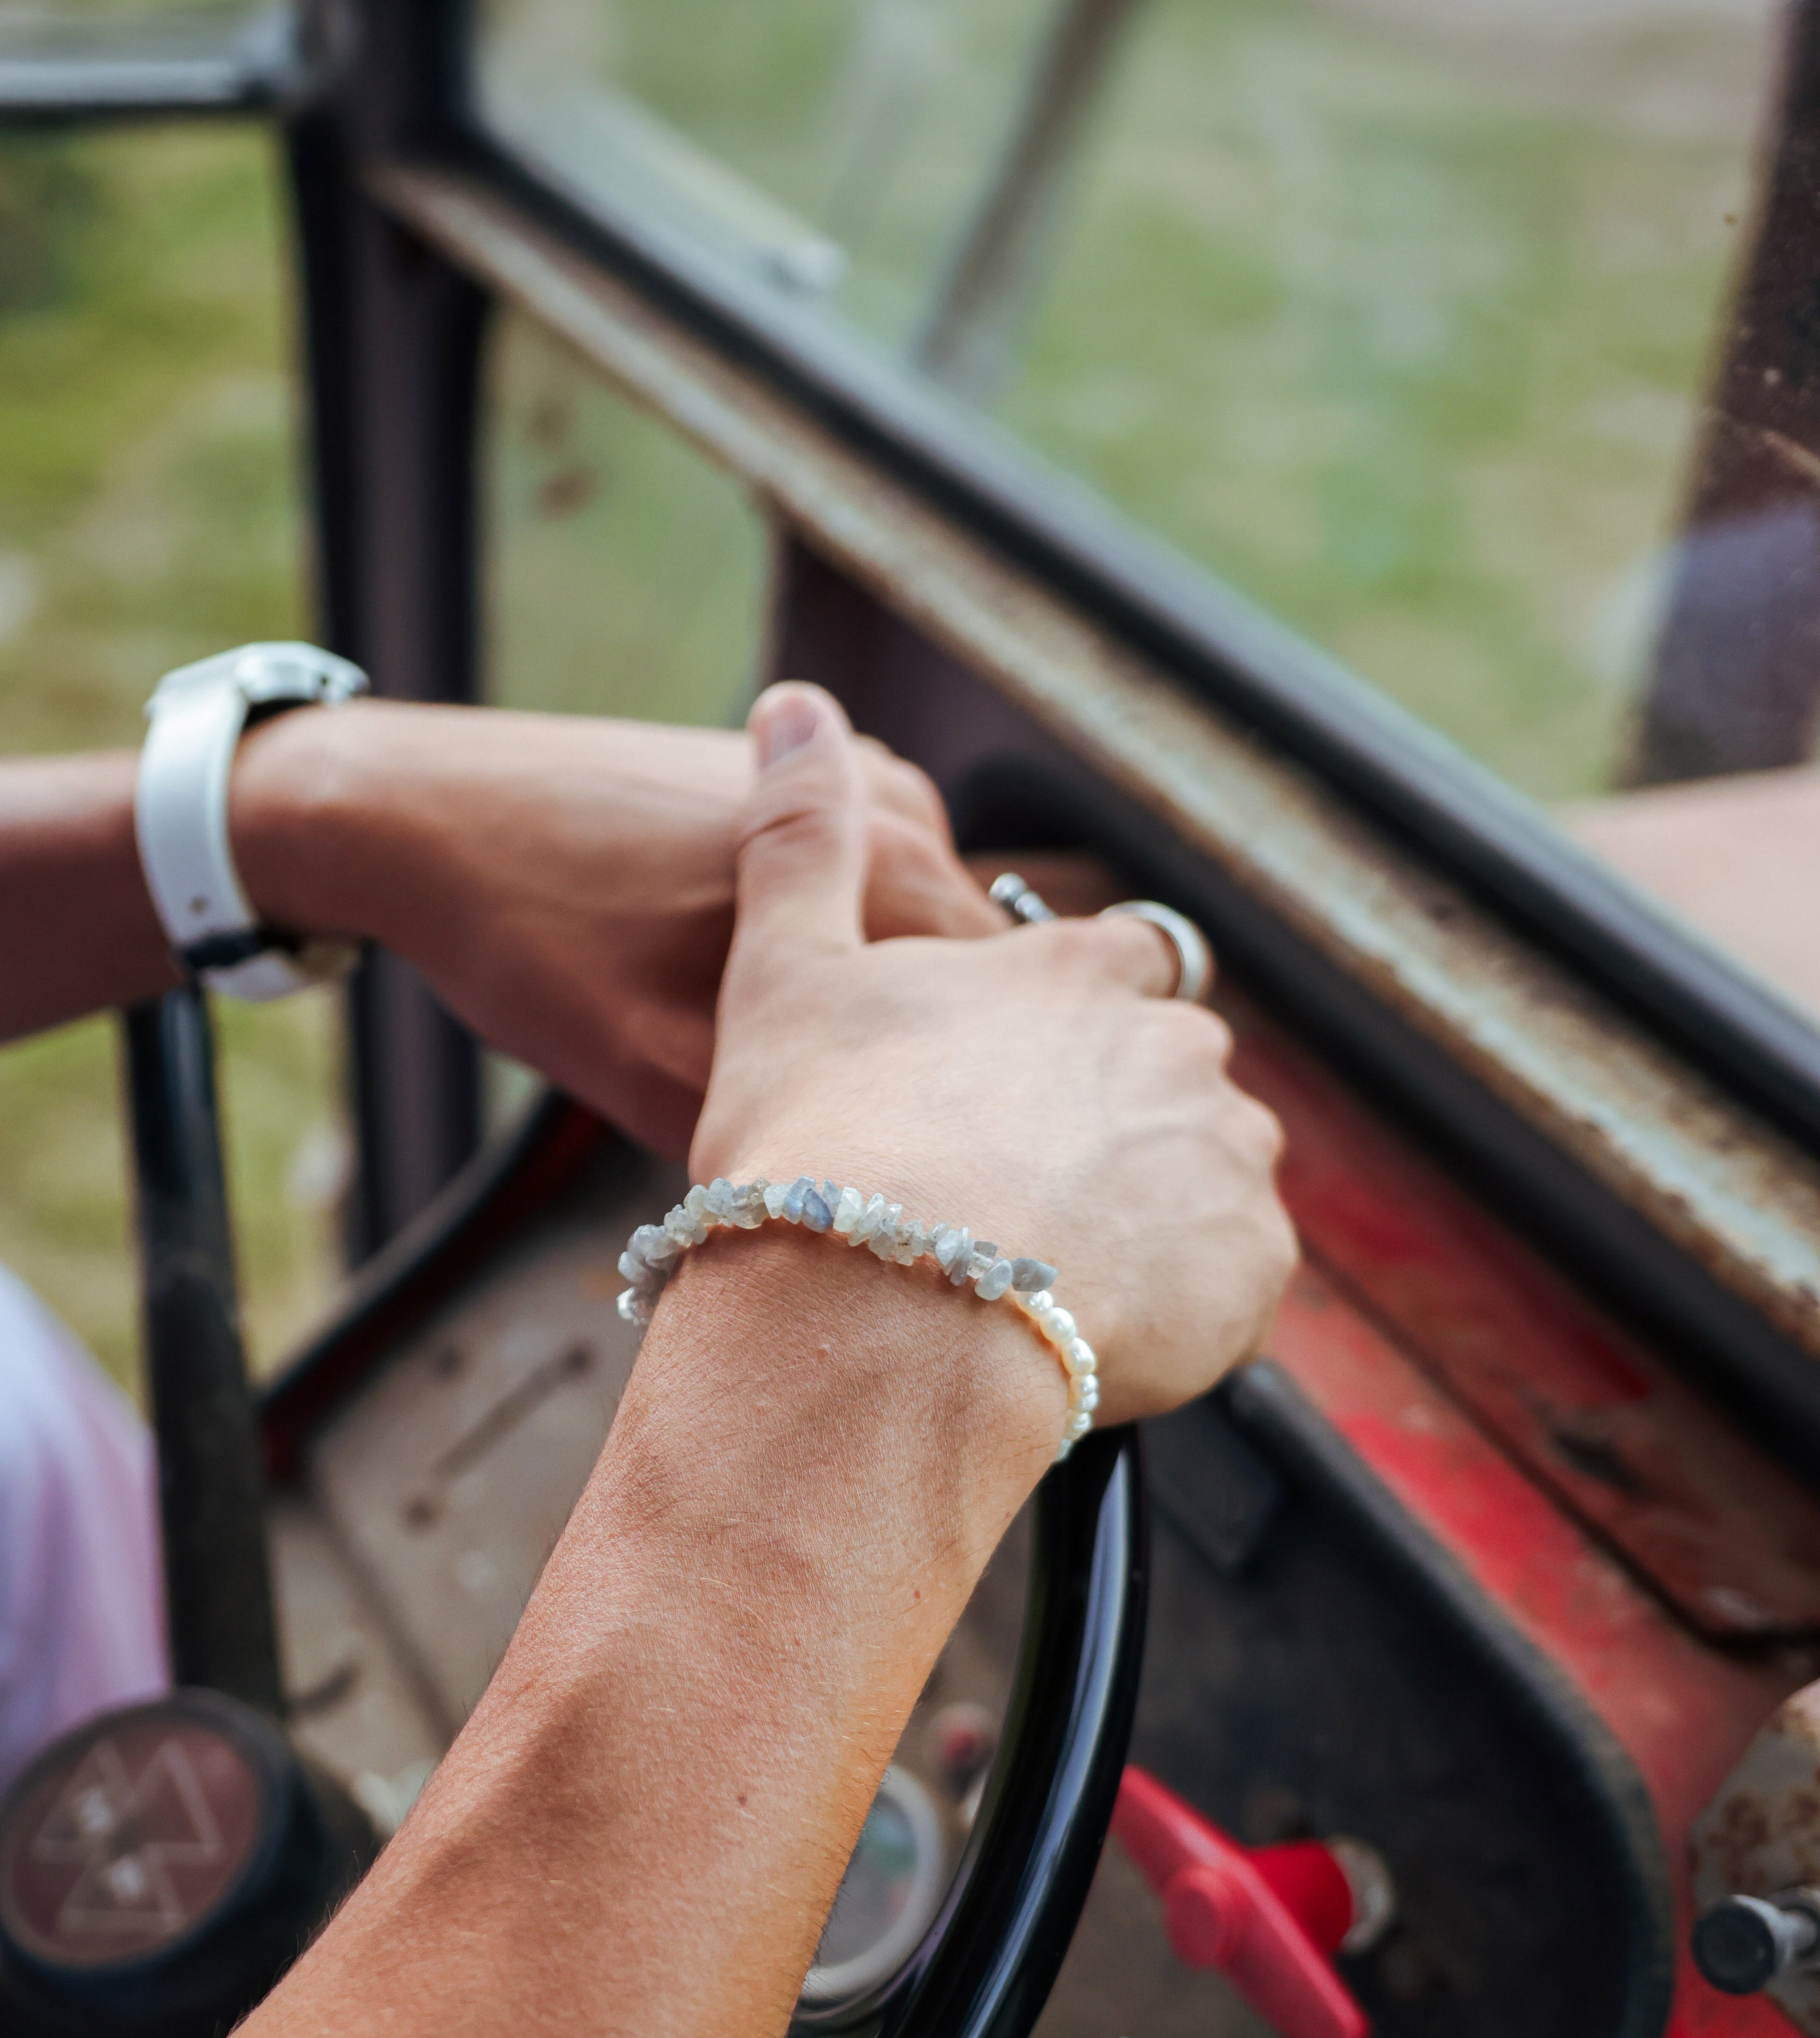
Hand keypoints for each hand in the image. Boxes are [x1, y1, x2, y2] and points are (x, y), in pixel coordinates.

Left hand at [236, 701, 998, 1157]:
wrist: (428, 819)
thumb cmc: (534, 945)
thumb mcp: (659, 1079)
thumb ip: (793, 1134)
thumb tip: (890, 1214)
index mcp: (894, 873)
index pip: (1022, 1026)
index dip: (989, 1125)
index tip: (945, 1192)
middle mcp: (906, 812)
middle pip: (984, 990)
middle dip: (938, 1074)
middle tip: (872, 1162)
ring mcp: (865, 784)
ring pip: (925, 954)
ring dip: (889, 1023)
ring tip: (814, 1084)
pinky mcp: (817, 781)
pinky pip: (872, 904)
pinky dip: (842, 963)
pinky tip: (769, 1005)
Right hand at [690, 687, 1297, 1421]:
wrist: (882, 1321)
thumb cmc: (820, 1148)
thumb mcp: (783, 972)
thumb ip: (802, 837)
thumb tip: (796, 708)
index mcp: (1083, 972)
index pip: (1122, 970)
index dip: (1067, 1033)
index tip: (1008, 1095)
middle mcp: (1180, 1049)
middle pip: (1165, 1082)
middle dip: (1104, 1134)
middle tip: (1001, 1209)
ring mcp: (1228, 1158)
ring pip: (1200, 1182)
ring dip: (1142, 1220)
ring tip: (1034, 1282)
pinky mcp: (1254, 1270)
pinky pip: (1227, 1287)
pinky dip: (1174, 1309)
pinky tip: (1079, 1329)